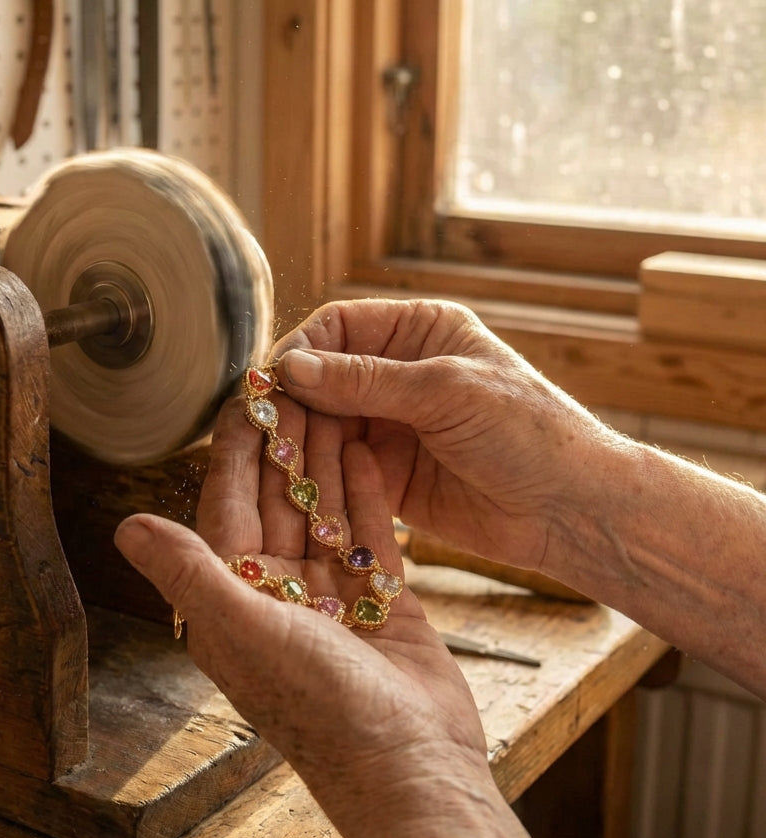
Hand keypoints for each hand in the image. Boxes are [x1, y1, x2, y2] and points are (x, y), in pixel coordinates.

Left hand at [115, 388, 543, 837]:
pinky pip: (370, 533)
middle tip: (299, 380)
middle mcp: (278, 592)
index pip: (230, 503)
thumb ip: (188, 574)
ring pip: (325, 508)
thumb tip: (124, 526)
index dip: (237, 446)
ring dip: (329, 455)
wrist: (413, 768)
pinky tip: (369, 447)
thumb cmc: (323, 711)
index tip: (245, 391)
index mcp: (237, 597)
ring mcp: (333, 594)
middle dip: (287, 439)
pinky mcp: (380, 601)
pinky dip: (368, 492)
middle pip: (280, 498)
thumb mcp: (245, 633)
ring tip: (337, 398)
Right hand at [272, 299, 624, 574]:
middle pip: (322, 378)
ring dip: (301, 443)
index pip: (338, 327)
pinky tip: (302, 488)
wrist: (571, 510)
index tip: (274, 382)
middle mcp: (399, 373)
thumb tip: (290, 367)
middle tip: (266, 430)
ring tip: (280, 463)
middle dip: (295, 403)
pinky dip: (318, 476)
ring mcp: (391, 424)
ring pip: (322, 425)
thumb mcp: (445, 392)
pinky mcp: (387, 474)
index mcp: (418, 332)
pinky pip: (337, 468)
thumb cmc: (528, 432)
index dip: (302, 351)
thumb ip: (365, 381)